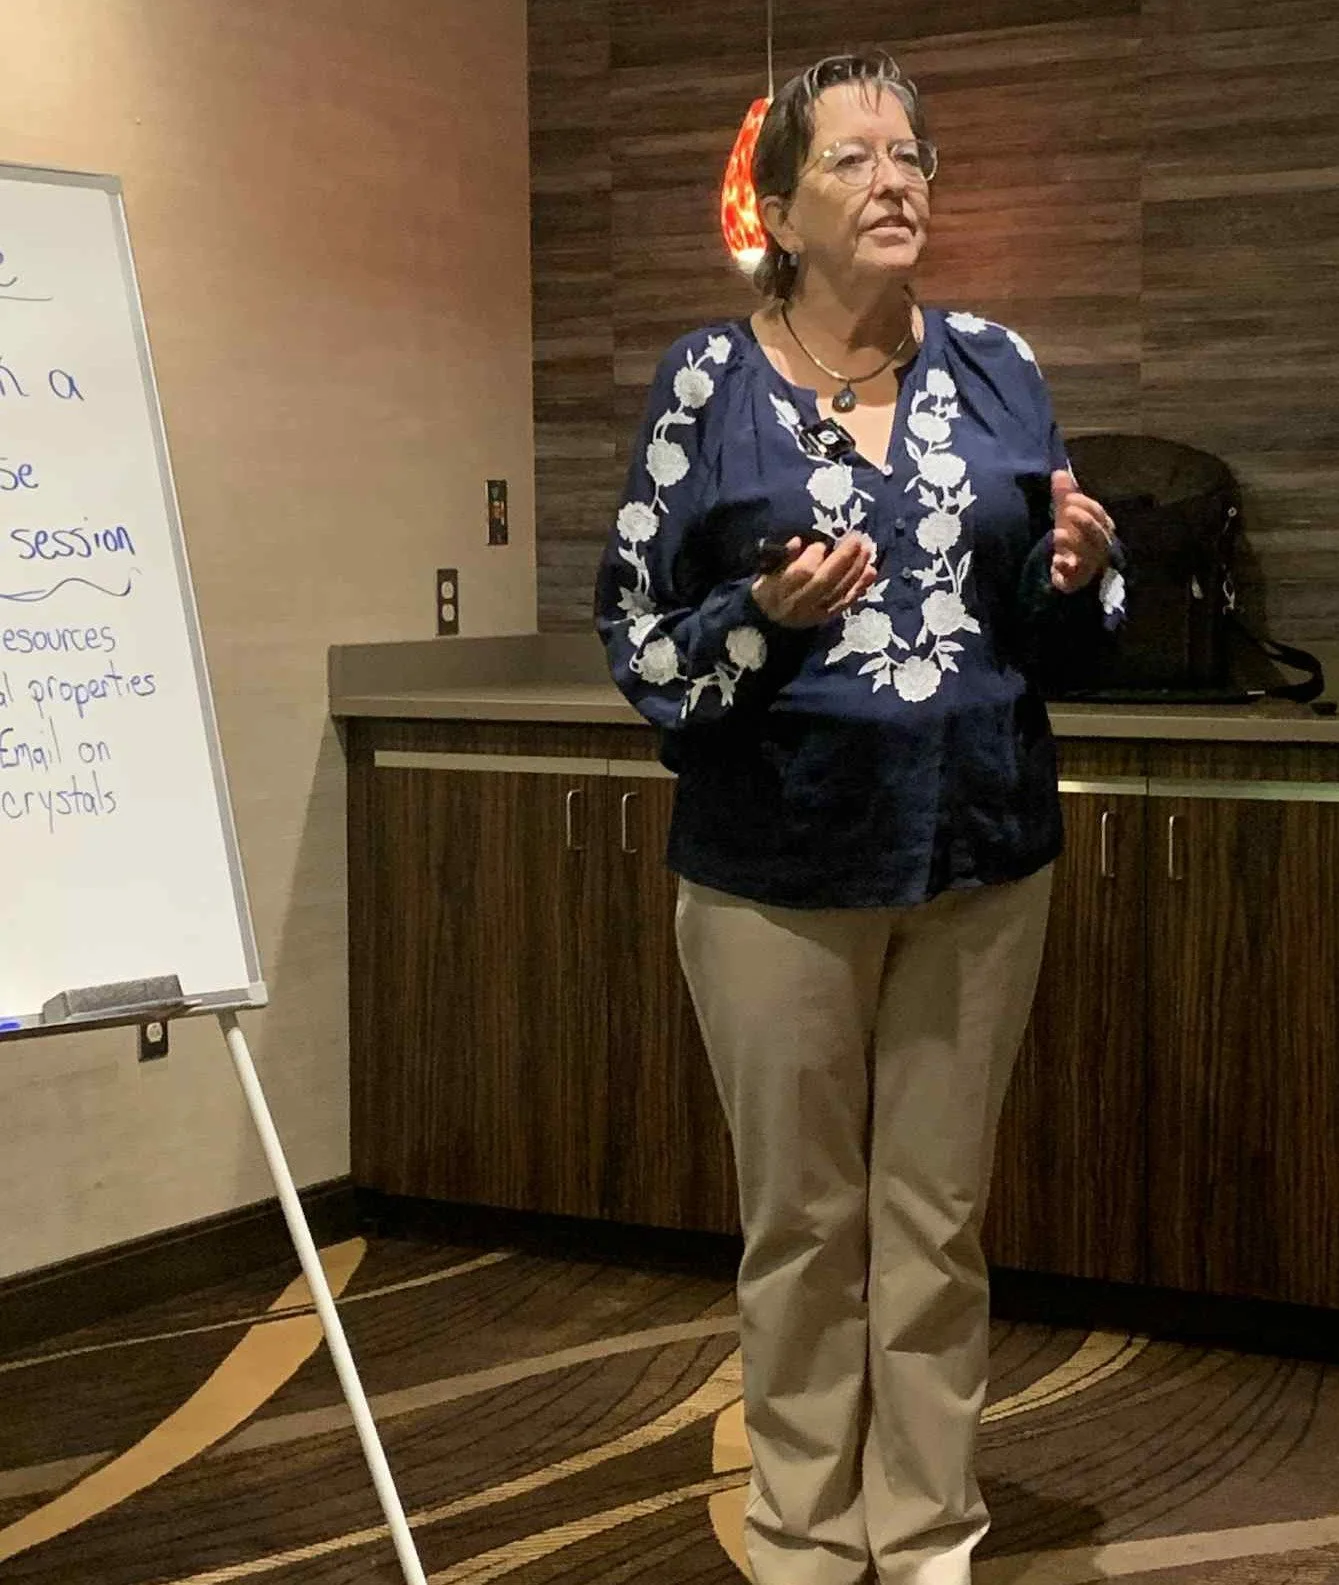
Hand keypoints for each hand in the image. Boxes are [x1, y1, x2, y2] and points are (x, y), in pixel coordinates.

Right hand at [751, 533, 876, 627]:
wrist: (767, 621)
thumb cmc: (767, 587)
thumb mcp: (765, 570)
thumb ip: (780, 556)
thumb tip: (796, 542)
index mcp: (778, 589)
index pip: (800, 574)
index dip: (814, 557)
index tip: (821, 544)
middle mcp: (797, 603)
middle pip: (824, 581)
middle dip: (843, 558)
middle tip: (857, 539)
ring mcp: (813, 612)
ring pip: (838, 591)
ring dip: (856, 570)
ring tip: (868, 550)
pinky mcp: (825, 618)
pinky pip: (845, 603)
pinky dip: (860, 587)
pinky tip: (870, 572)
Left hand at [1050, 471, 1114, 592]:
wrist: (1069, 571)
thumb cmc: (1073, 539)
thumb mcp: (1066, 516)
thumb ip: (1064, 495)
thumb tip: (1059, 472)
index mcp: (1102, 528)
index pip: (1100, 515)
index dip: (1086, 506)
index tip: (1069, 498)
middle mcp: (1100, 547)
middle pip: (1099, 535)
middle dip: (1085, 522)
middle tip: (1068, 510)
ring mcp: (1090, 564)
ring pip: (1088, 555)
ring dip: (1074, 543)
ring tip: (1057, 533)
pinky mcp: (1076, 580)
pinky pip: (1074, 575)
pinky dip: (1065, 568)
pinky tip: (1057, 561)